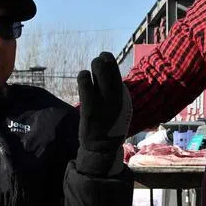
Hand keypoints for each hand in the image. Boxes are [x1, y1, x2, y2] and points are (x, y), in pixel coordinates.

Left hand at [76, 52, 131, 175]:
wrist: (102, 146)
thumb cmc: (110, 123)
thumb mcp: (120, 105)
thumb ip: (115, 89)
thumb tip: (108, 72)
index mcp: (122, 95)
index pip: (115, 70)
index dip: (108, 60)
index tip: (103, 58)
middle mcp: (115, 96)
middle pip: (107, 67)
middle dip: (100, 61)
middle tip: (96, 64)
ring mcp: (103, 101)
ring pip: (98, 72)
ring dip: (93, 67)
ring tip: (88, 73)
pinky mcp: (90, 109)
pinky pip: (86, 85)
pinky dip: (84, 77)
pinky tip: (83, 78)